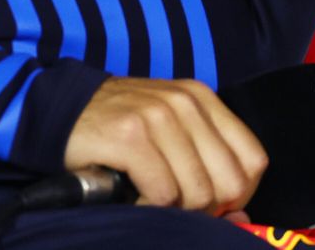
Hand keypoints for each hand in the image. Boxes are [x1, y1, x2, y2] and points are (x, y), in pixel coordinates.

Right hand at [63, 76, 266, 215]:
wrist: (61, 111)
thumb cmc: (121, 129)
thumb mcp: (172, 135)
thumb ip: (209, 167)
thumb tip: (241, 217)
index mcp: (202, 99)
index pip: (253, 159)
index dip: (239, 193)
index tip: (211, 203)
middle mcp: (185, 102)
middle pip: (229, 182)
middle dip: (206, 207)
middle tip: (175, 203)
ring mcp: (157, 116)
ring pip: (198, 193)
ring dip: (175, 209)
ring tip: (150, 196)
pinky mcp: (131, 136)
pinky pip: (164, 194)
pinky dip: (150, 206)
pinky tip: (133, 195)